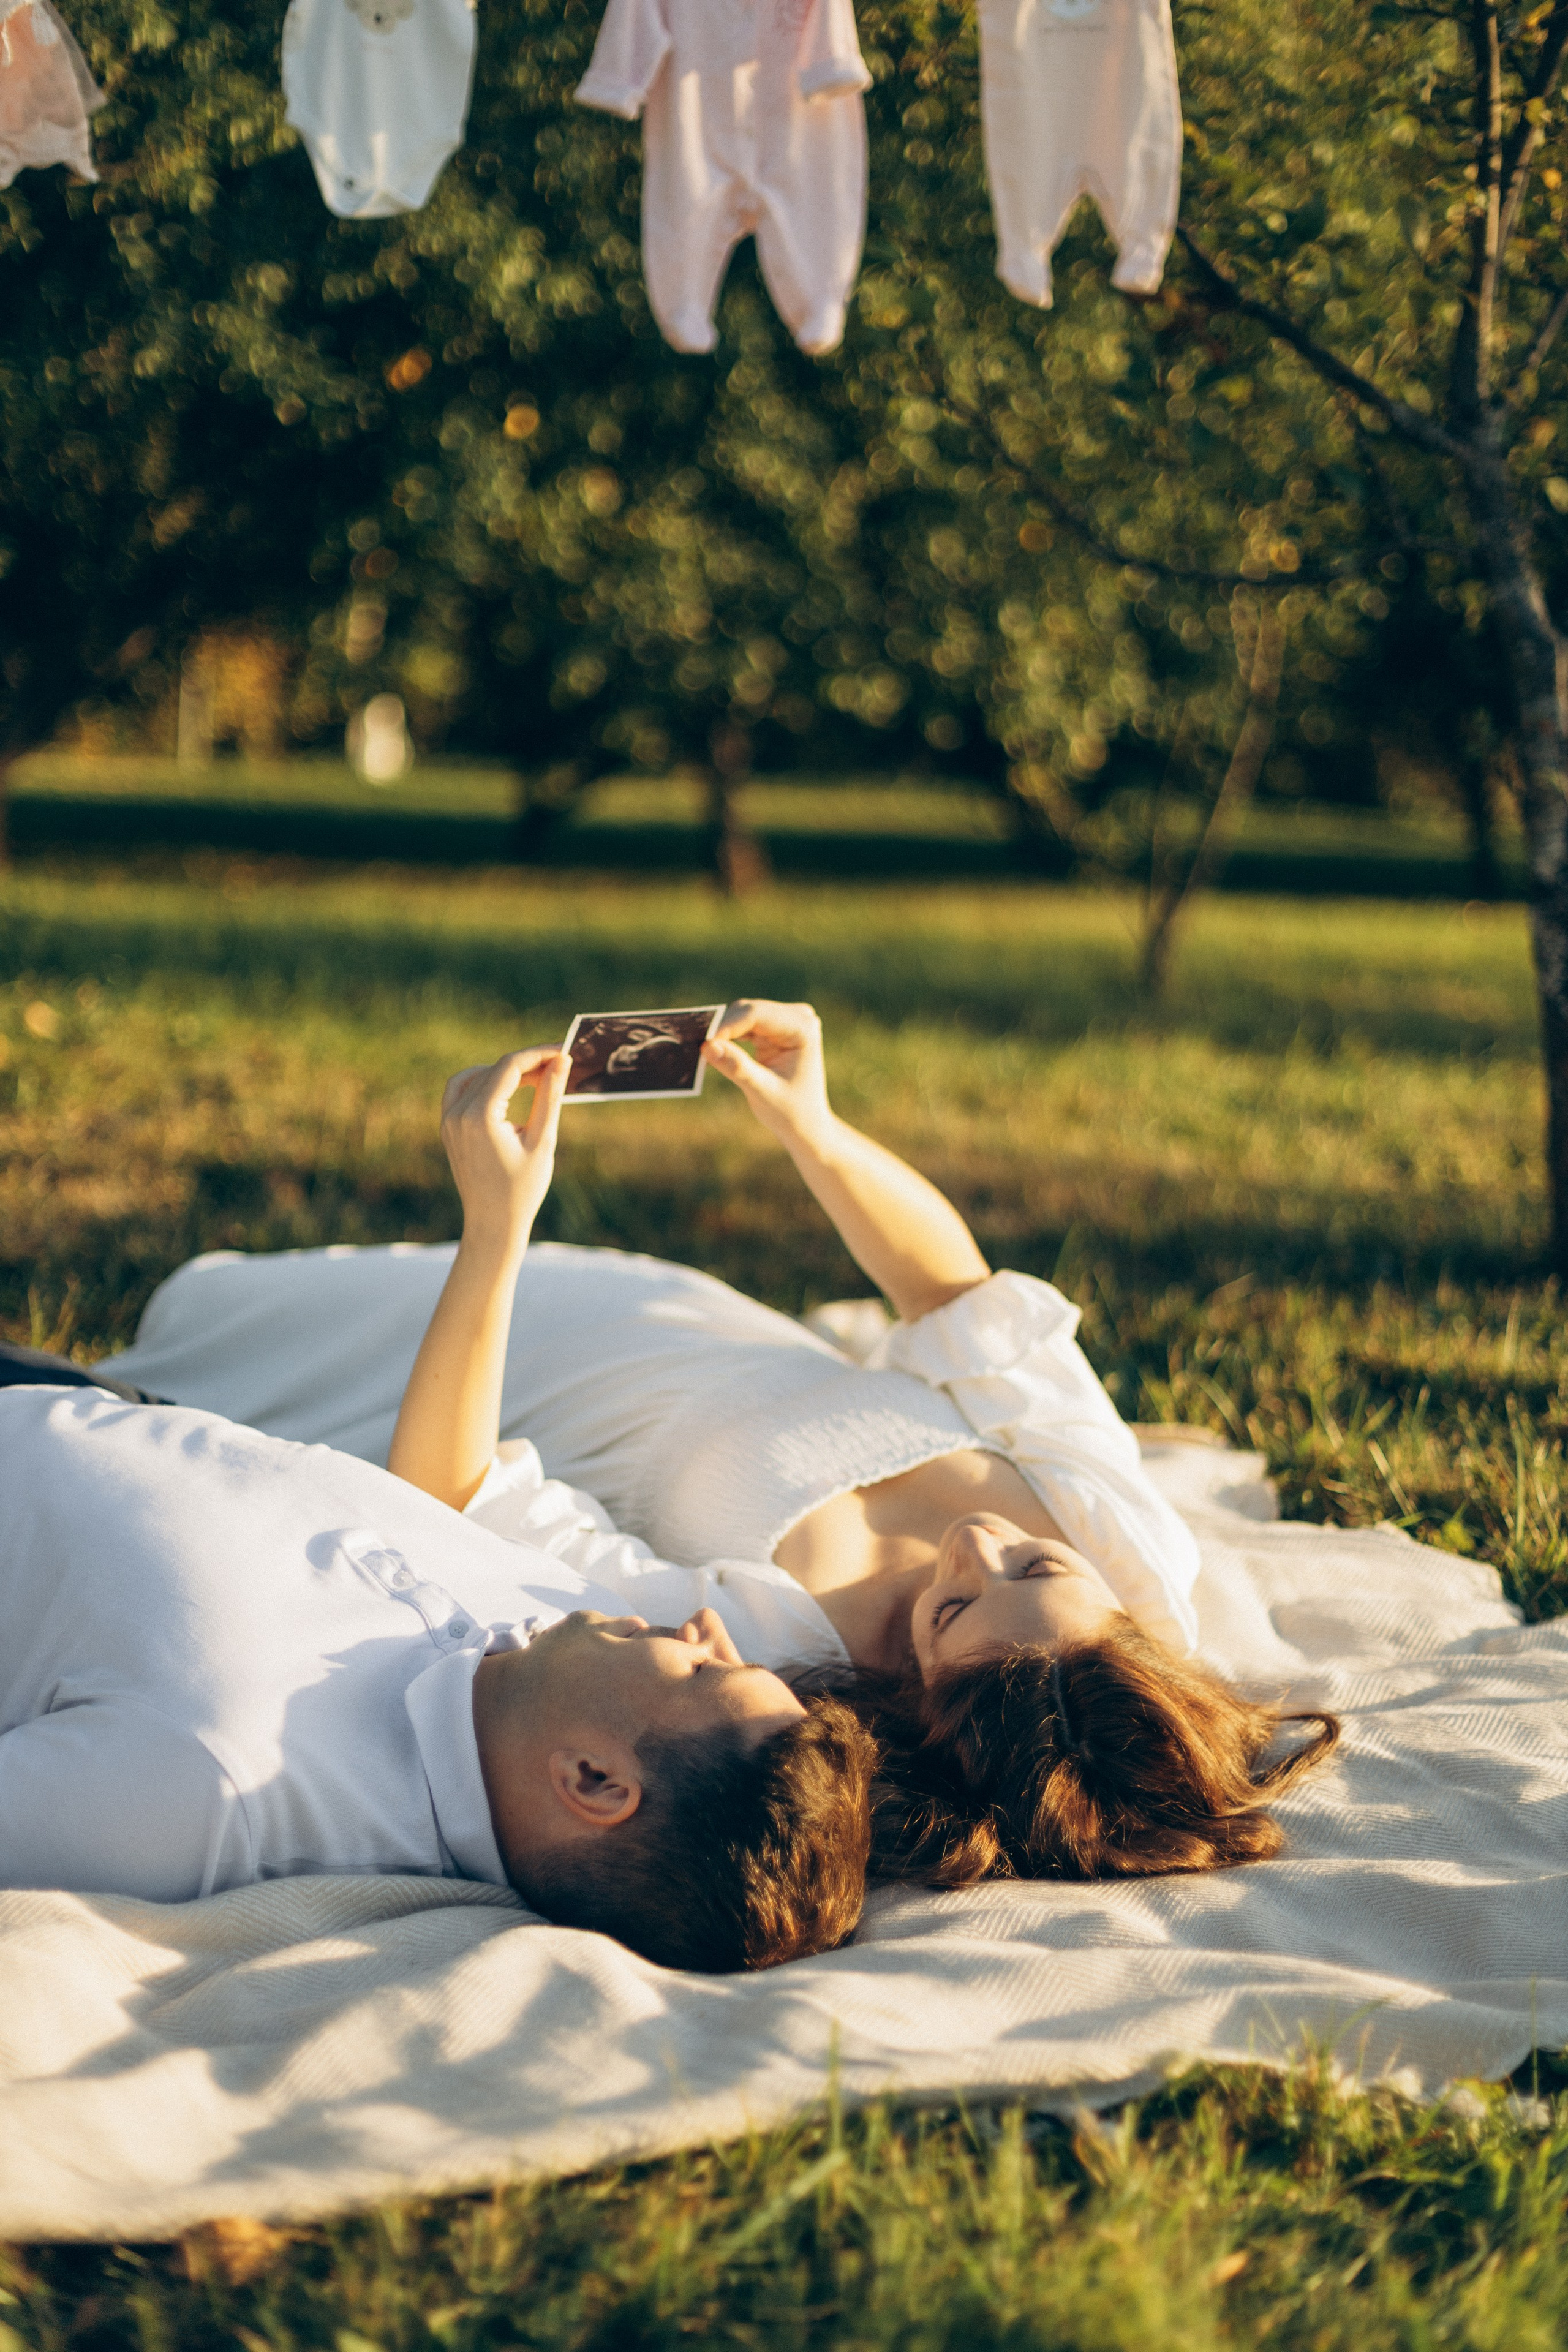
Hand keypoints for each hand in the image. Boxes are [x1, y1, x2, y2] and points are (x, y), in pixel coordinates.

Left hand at [438, 1047, 569, 1257]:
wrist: (493, 1223)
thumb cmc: (522, 1189)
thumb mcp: (542, 1141)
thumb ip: (549, 1097)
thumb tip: (561, 1062)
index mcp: (480, 1117)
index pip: (509, 1066)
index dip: (538, 1054)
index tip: (563, 1051)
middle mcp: (458, 1114)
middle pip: (493, 1069)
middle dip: (526, 1063)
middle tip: (558, 1067)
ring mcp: (448, 1121)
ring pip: (474, 1075)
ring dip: (503, 1070)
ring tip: (534, 1078)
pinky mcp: (447, 1127)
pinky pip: (459, 1090)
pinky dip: (482, 1082)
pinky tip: (506, 1090)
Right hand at [702, 1000, 833, 1150]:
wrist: (806, 1125)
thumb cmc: (791, 1112)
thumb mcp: (763, 1092)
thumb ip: (737, 1068)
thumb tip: (707, 1046)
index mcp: (803, 1028)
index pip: (756, 1015)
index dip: (726, 1025)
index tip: (701, 1043)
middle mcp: (797, 1018)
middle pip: (747, 1012)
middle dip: (719, 1027)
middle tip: (691, 1045)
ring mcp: (785, 1021)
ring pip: (740, 1017)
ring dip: (719, 1032)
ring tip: (698, 1051)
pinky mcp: (772, 1030)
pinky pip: (740, 1027)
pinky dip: (724, 1038)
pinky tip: (709, 1053)